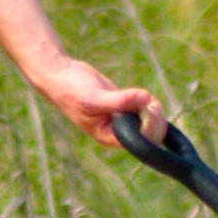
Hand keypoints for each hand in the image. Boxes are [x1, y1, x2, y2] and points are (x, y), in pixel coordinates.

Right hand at [26, 54, 164, 144]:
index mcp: (108, 137)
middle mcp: (117, 131)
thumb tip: (146, 99)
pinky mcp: (125, 106)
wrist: (63, 75)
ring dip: (153, 110)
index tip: (149, 107)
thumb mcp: (93, 98)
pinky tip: (143, 96)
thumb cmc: (72, 90)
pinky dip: (148, 102)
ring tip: (144, 96)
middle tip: (152, 102)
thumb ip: (119, 101)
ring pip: (150, 122)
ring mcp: (122, 119)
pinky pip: (145, 110)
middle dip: (155, 119)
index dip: (150, 127)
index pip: (139, 142)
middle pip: (149, 136)